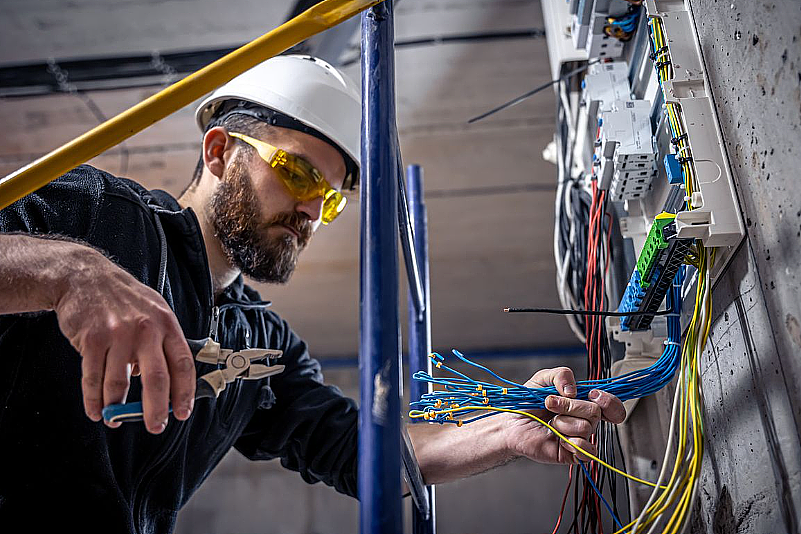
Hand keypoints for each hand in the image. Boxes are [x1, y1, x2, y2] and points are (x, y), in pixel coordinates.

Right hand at [53, 249, 195, 433]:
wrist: (85, 276)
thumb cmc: (124, 297)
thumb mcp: (154, 311)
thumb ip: (162, 343)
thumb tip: (167, 380)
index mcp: (166, 324)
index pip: (183, 364)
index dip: (185, 392)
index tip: (183, 412)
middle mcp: (146, 330)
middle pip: (157, 379)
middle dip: (156, 409)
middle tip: (155, 426)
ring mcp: (118, 335)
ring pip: (120, 383)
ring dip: (118, 408)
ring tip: (116, 419)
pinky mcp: (92, 339)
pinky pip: (93, 378)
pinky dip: (94, 400)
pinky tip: (97, 410)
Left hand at [502, 367, 625, 464]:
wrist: (510, 423)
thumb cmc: (527, 402)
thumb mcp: (543, 379)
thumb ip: (561, 374)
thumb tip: (573, 390)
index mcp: (583, 402)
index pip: (611, 405)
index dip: (609, 401)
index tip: (593, 395)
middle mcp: (584, 420)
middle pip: (595, 412)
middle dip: (569, 406)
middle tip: (550, 404)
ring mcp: (579, 437)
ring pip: (586, 428)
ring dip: (563, 422)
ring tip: (550, 423)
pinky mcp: (573, 454)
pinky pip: (587, 451)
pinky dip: (573, 442)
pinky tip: (559, 438)